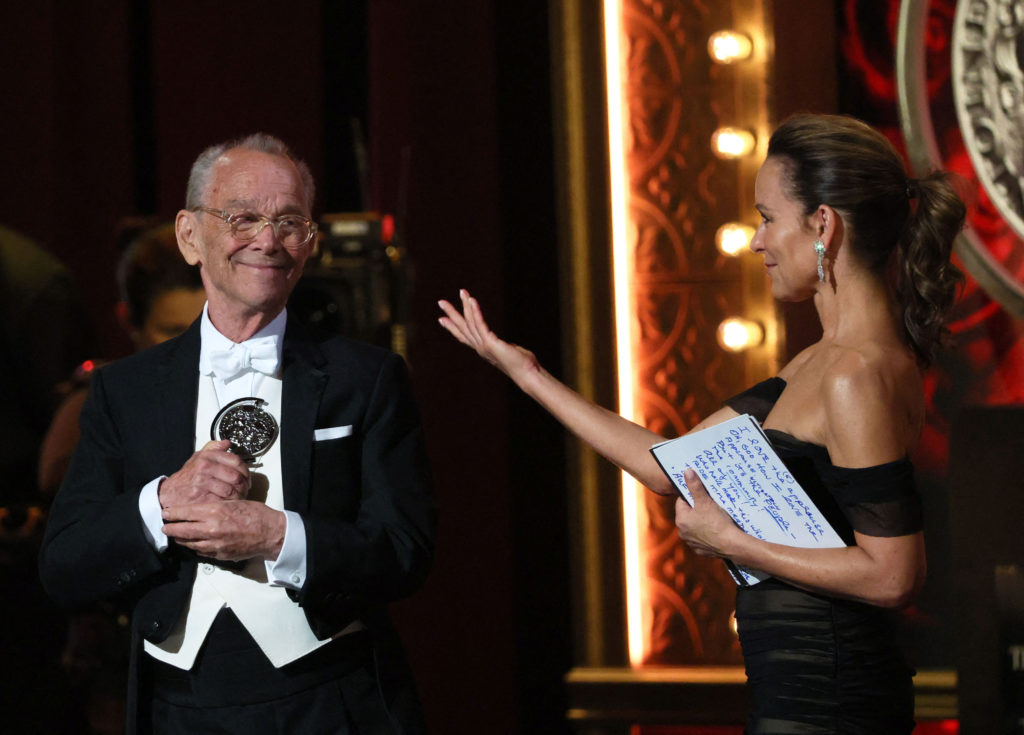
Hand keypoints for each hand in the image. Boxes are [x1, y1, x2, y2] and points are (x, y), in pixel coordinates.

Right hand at [158, 440, 249, 507]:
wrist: (167, 494)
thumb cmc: (185, 477)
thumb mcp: (197, 458)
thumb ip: (212, 449)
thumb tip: (226, 443)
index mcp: (207, 457)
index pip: (236, 461)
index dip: (246, 471)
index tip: (246, 477)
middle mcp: (204, 468)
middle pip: (236, 477)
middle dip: (244, 486)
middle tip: (244, 490)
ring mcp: (202, 484)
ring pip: (231, 491)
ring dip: (238, 497)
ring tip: (238, 498)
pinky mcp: (201, 499)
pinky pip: (223, 502)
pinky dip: (229, 505)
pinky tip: (229, 505)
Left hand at [161, 500, 284, 560]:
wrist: (270, 533)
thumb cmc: (256, 514)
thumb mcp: (234, 502)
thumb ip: (215, 507)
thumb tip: (200, 510)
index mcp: (215, 511)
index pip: (185, 512)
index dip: (173, 513)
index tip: (165, 513)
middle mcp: (211, 528)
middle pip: (182, 530)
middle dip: (170, 528)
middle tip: (164, 527)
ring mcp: (215, 544)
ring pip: (190, 543)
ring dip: (181, 539)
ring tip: (176, 536)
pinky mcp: (220, 554)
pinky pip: (202, 552)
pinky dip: (195, 547)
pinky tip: (193, 544)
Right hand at [438, 290, 538, 380]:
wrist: (527, 373)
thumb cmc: (522, 364)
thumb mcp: (508, 352)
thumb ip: (503, 347)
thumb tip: (508, 346)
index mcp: (482, 349)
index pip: (464, 336)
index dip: (452, 327)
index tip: (442, 319)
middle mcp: (480, 348)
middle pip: (462, 328)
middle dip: (451, 314)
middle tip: (441, 302)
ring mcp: (483, 345)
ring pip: (470, 322)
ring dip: (465, 306)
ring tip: (462, 292)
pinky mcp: (490, 342)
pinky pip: (480, 323)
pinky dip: (475, 311)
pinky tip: (472, 300)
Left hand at [674, 469, 741, 556]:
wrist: (731, 544)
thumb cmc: (717, 522)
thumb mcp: (705, 501)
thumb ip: (695, 486)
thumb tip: (687, 472)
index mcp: (681, 519)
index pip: (682, 502)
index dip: (692, 497)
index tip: (703, 496)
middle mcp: (682, 532)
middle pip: (688, 515)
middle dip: (697, 509)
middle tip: (710, 506)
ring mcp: (691, 542)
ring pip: (695, 527)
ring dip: (702, 522)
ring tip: (715, 518)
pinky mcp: (701, 550)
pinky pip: (702, 539)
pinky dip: (707, 534)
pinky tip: (716, 531)